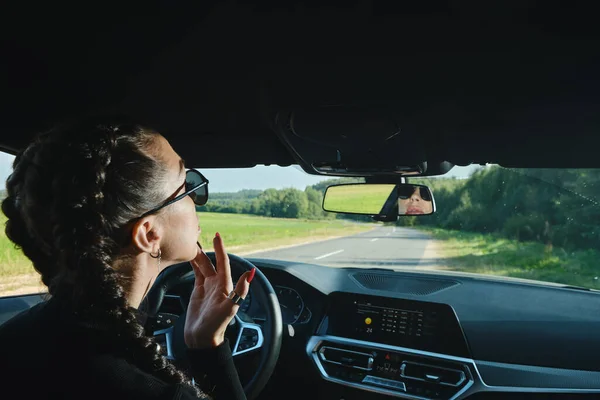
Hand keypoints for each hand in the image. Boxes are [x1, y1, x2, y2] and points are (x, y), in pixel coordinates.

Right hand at [184, 233, 254, 348]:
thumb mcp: (229, 308)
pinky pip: (197, 273)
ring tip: (191, 244)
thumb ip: (240, 291)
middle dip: (208, 249)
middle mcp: (218, 284)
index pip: (223, 262)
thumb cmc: (216, 326)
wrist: (202, 339)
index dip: (221, 249)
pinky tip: (190, 258)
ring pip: (203, 266)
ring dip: (199, 255)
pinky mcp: (199, 291)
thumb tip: (250, 273)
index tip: (217, 236)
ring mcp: (208, 287)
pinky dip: (194, 264)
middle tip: (199, 236)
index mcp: (225, 285)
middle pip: (212, 262)